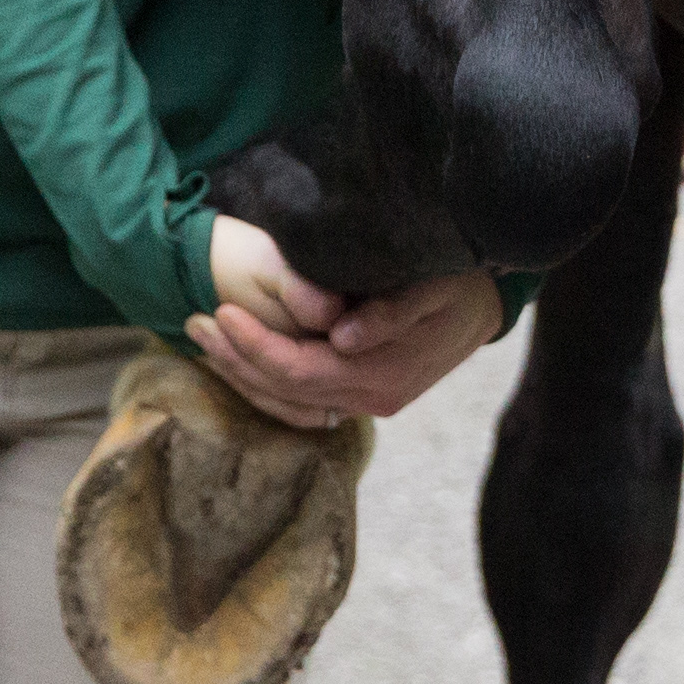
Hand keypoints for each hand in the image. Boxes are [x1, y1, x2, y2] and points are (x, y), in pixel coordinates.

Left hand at [191, 263, 505, 428]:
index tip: (223, 311)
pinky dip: (263, 379)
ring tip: (202, 337)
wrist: (490, 305)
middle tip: (193, 321)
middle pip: (283, 391)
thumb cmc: (460, 283)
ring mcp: (365, 400)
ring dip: (241, 371)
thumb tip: (342, 337)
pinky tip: (237, 356)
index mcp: (381, 375)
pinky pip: (301, 397)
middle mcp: (369, 398)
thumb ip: (391, 312)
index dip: (257, 345)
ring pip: (286, 400)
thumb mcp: (434, 287)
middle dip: (235, 358)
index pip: (300, 371)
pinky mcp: (362, 392)